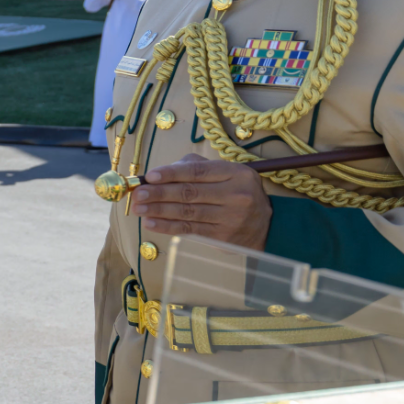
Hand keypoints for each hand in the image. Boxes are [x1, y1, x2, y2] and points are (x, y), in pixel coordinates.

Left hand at [129, 154, 271, 248]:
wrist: (265, 225)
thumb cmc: (236, 193)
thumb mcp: (226, 174)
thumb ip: (195, 167)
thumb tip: (159, 172)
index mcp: (235, 173)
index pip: (198, 172)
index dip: (171, 173)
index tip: (150, 176)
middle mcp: (236, 194)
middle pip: (190, 193)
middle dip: (159, 193)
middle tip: (138, 193)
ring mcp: (230, 217)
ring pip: (188, 212)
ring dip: (159, 210)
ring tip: (139, 208)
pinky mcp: (223, 236)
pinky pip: (190, 230)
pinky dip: (167, 226)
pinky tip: (151, 223)